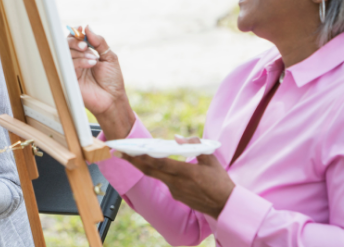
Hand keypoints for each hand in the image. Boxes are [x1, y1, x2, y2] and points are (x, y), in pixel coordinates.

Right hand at [67, 25, 134, 138]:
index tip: (80, 29)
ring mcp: (73, 70)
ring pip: (66, 54)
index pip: (75, 39)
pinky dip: (80, 61)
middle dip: (74, 41)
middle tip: (84, 45)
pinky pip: (68, 65)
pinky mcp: (70, 79)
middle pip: (66, 44)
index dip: (76, 32)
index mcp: (86, 54)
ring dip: (80, 53)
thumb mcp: (110, 57)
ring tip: (93, 59)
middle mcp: (77, 60)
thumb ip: (99, 42)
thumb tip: (88, 28)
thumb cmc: (112, 80)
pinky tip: (91, 64)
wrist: (112, 98)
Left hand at [116, 136, 234, 218]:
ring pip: (156, 175)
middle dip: (132, 161)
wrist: (225, 206)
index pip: (157, 163)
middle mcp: (176, 183)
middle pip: (149, 170)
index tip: (126, 150)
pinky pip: (165, 181)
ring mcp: (175, 191)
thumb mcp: (211, 159)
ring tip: (132, 155)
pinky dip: (158, 172)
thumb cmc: (220, 181)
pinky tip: (155, 164)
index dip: (140, 157)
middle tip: (118, 152)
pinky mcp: (177, 196)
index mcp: (185, 173)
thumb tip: (177, 138)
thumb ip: (194, 145)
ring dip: (143, 165)